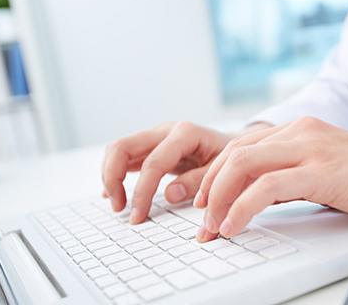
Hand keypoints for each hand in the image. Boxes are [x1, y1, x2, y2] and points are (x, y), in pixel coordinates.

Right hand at [101, 121, 232, 223]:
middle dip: (113, 178)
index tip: (137, 216)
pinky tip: (113, 194)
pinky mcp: (152, 145)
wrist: (237, 145)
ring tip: (117, 204)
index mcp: (185, 133)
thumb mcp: (223, 171)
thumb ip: (199, 181)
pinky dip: (115, 173)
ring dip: (110, 175)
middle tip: (119, 208)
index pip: (153, 163)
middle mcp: (166, 130)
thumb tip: (170, 194)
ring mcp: (157, 136)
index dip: (141, 192)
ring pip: (119, 149)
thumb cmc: (231, 158)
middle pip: (123, 147)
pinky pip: (125, 156)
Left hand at [193, 116, 347, 241]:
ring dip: (217, 199)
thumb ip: (292, 175)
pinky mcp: (323, 171)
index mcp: (299, 129)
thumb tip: (257, 197)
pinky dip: (242, 208)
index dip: (214, 176)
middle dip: (207, 189)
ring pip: (243, 165)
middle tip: (200, 221)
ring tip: (211, 228)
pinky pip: (267, 187)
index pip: (240, 146)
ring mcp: (311, 148)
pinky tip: (233, 226)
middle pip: (233, 153)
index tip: (204, 204)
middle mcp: (300, 132)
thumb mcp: (325, 169)